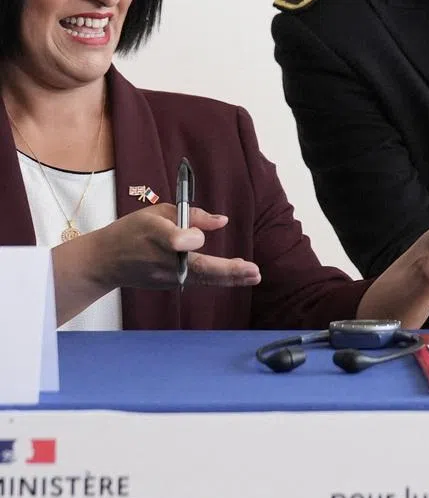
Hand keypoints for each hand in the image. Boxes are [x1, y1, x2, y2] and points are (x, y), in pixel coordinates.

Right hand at [77, 204, 260, 291]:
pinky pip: (198, 281)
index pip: (171, 240)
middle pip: (195, 266)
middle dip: (225, 269)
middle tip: (252, 270)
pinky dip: (220, 279)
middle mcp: (161, 258)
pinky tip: (241, 276)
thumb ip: (192, 215)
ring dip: (230, 278)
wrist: (105, 261)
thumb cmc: (133, 230)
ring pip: (201, 278)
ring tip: (253, 275)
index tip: (196, 238)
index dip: (184, 240)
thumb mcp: (158, 213)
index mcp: (153, 233)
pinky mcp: (169, 285)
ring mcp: (165, 276)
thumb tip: (222, 221)